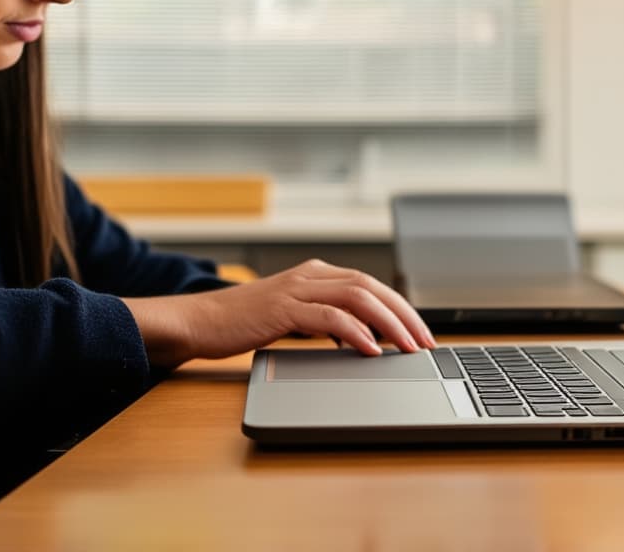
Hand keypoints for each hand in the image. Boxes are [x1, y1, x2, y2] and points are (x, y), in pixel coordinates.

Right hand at [125, 259, 435, 366]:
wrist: (199, 321)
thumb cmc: (245, 323)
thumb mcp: (294, 318)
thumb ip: (326, 321)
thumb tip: (364, 339)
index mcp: (316, 274)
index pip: (372, 286)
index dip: (401, 309)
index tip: (421, 334)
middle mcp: (311, 275)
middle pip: (372, 288)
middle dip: (404, 316)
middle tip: (425, 343)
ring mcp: (297, 288)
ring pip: (358, 298)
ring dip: (389, 324)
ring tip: (406, 348)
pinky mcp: (284, 308)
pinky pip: (330, 317)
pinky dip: (355, 332)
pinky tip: (370, 349)